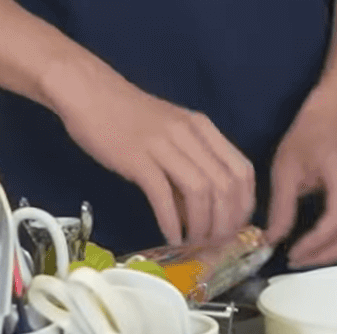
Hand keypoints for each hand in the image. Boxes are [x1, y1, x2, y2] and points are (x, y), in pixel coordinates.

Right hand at [49, 68, 255, 245]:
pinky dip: (171, 221)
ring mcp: (164, 145)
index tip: (237, 226)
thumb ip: (189, 166)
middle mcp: (190, 135)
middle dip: (226, 220)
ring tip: (195, 243)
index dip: (244, 203)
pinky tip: (172, 237)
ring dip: (202, 224)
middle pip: (225, 184)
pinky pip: (163, 195)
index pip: (242, 169)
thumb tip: (202, 210)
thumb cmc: (130, 116)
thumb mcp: (171, 133)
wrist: (91, 94)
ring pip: (200, 191)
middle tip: (218, 243)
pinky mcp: (137, 159)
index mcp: (203, 128)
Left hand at [266, 89, 336, 268]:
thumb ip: (281, 206)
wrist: (336, 116)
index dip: (316, 243)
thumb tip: (271, 240)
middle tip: (296, 260)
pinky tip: (324, 247)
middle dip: (326, 255)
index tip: (291, 252)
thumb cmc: (309, 136)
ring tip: (310, 256)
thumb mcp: (286, 167)